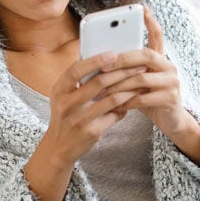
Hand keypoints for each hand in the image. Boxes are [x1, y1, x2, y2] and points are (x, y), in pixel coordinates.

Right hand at [43, 51, 146, 165]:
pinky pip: (115, 115)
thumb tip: (102, 59)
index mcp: (59, 90)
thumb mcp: (62, 95)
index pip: (77, 70)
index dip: (95, 60)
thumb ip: (77, 80)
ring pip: (112, 99)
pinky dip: (125, 106)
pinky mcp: (92, 131)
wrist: (58, 146)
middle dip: (122, 72)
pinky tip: (132, 101)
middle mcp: (67, 104)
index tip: (113, 54)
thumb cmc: (65, 115)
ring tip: (141, 82)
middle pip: (99, 82)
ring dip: (130, 89)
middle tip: (139, 66)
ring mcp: (80, 119)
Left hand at [100, 7, 199, 165]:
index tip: (142, 8)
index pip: (157, 36)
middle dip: (121, 59)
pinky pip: (143, 98)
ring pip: (141, 78)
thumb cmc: (148, 99)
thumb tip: (97, 61)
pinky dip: (126, 102)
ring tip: (101, 90)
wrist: (171, 122)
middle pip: (145, 55)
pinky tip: (114, 106)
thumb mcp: (137, 82)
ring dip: (118, 85)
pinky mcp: (171, 99)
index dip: (150, 22)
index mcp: (160, 59)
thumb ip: (126, 70)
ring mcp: (172, 82)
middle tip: (102, 66)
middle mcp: (169, 67)